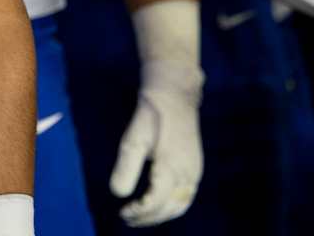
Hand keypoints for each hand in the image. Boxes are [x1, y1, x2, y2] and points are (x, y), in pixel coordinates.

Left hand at [111, 73, 203, 225]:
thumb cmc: (151, 116)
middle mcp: (188, 174)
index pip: (156, 203)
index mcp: (172, 168)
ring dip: (161, 216)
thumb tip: (118, 194)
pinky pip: (185, 197)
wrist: (174, 95)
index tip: (122, 211)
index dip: (139, 212)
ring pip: (180, 206)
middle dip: (148, 219)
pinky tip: (156, 203)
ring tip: (140, 216)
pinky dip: (171, 207)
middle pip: (169, 209)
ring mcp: (194, 172)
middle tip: (127, 218)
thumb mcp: (133, 140)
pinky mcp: (196, 168)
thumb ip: (126, 168)